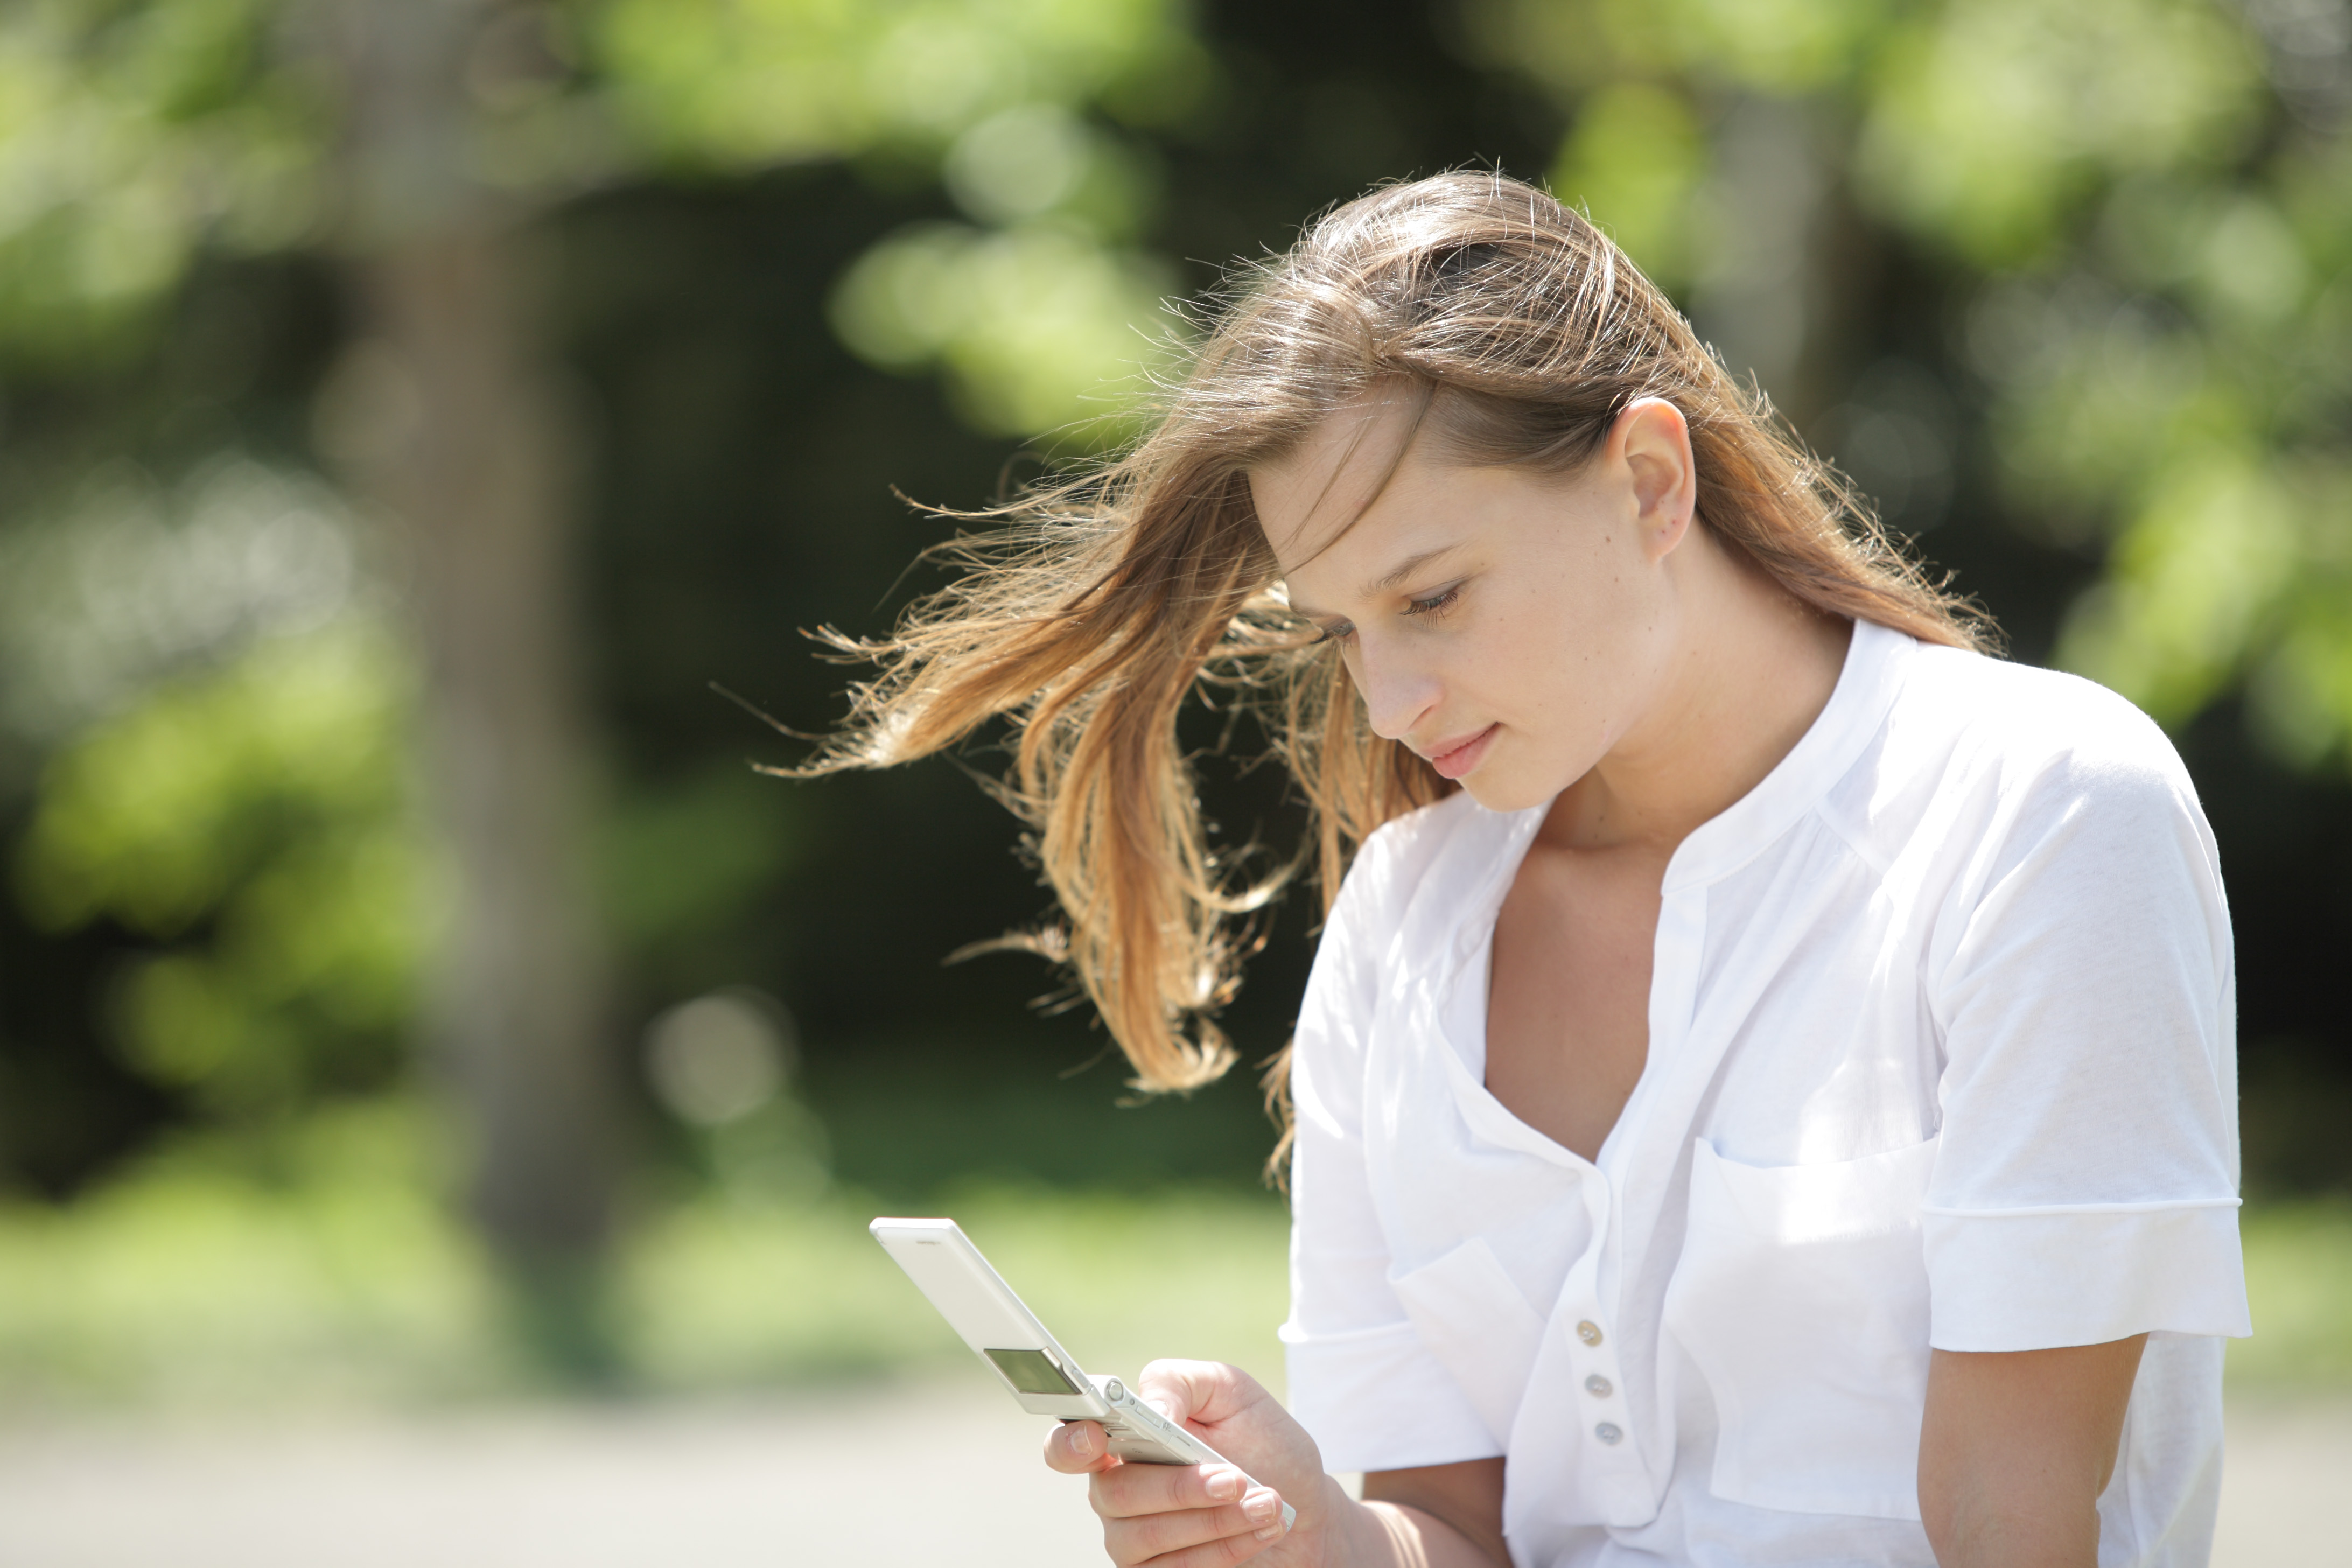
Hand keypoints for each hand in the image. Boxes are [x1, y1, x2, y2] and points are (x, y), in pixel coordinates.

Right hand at [1043, 1359, 1334, 1566]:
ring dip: (1215, 1520)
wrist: (1305, 1504)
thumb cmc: (1262, 1442)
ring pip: (1147, 1536)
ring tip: (1266, 1503)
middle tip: (1237, 1479)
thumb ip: (1180, 1384)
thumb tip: (1148, 1409)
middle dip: (1182, 1487)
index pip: (1068, 1444)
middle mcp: (1118, 1489)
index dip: (1069, 1444)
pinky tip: (1261, 1528)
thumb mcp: (1230, 1391)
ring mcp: (1134, 1537)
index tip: (1096, 1440)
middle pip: (1116, 1493)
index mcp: (1124, 1438)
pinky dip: (1225, 1548)